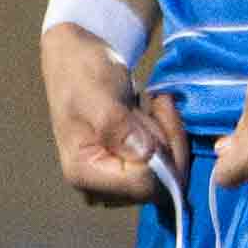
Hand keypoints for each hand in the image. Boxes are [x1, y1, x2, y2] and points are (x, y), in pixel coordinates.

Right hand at [41, 6, 183, 209]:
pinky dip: (167, 138)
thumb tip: (145, 156)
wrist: (79, 60)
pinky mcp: (129, 172)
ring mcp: (115, 182)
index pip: (145, 184)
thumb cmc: (82, 72)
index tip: (161, 106)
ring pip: (168, 175)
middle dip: (168, 141)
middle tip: (158, 102)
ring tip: (152, 105)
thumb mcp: (98, 95)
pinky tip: (153, 114)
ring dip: (168, 135)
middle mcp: (99, 188)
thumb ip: (118, 127)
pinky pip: (166, 166)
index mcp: (84, 174)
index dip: (165, 151)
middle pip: (160, 184)